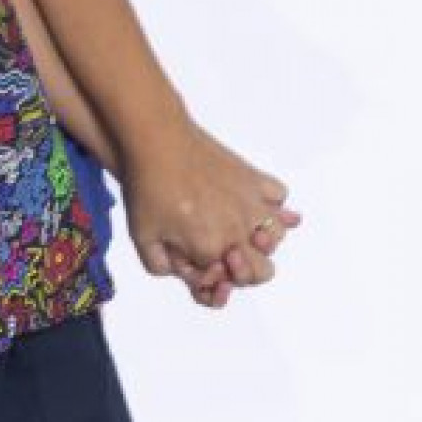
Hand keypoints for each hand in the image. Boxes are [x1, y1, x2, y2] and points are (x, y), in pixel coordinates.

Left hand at [123, 123, 300, 296]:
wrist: (156, 142)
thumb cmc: (148, 188)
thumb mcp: (142, 237)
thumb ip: (160, 266)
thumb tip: (182, 272)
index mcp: (210, 248)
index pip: (222, 279)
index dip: (205, 275)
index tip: (191, 261)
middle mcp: (237, 229)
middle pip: (262, 271)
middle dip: (244, 271)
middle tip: (226, 257)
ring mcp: (249, 203)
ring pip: (276, 237)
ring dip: (262, 242)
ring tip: (242, 234)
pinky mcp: (253, 178)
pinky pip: (279, 196)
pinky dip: (273, 204)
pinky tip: (253, 205)